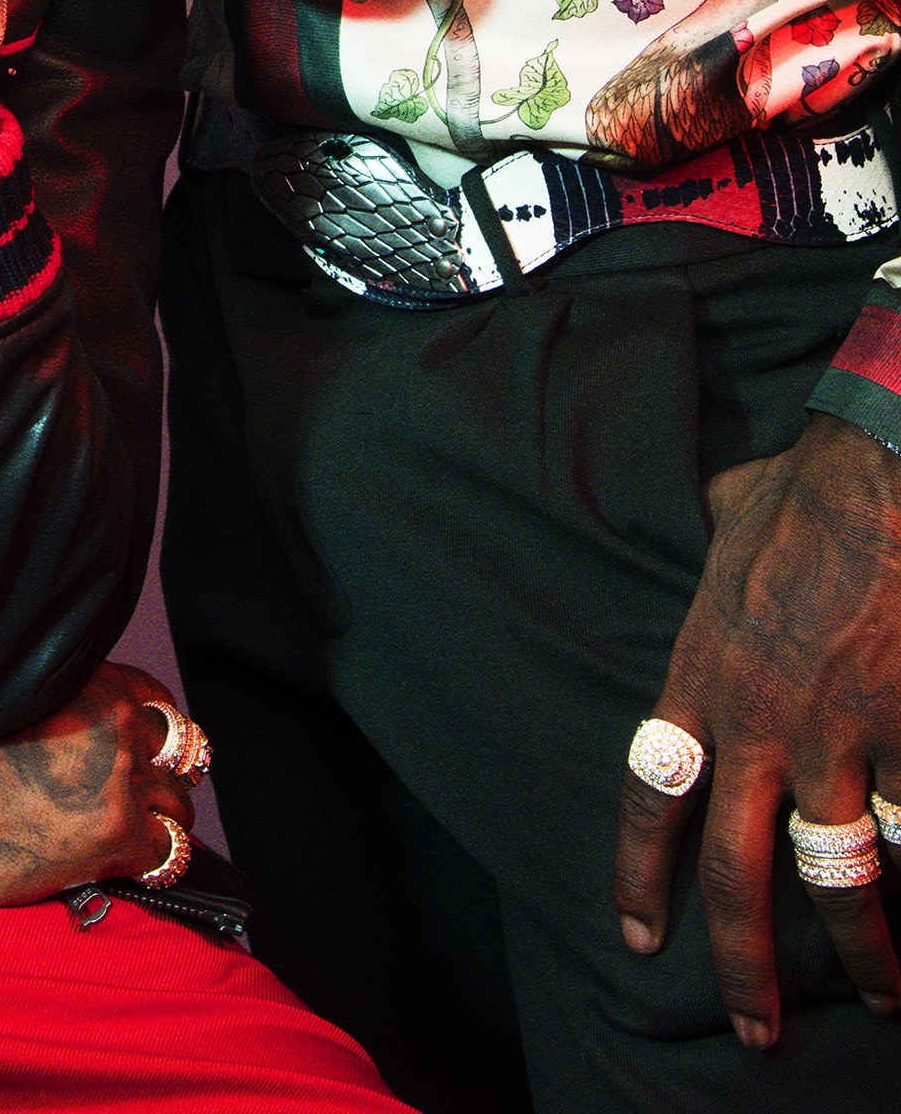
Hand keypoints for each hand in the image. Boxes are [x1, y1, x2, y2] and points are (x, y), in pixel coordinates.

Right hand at [0, 660, 197, 907]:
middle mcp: (116, 726)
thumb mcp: (13, 704)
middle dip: (160, 773)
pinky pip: (169, 853)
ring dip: (159, 818)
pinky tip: (122, 864)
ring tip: (130, 834)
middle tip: (138, 795)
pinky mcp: (119, 838)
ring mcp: (123, 783)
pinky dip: (150, 861)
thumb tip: (95, 731)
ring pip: (180, 804)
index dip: (149, 728)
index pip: (154, 698)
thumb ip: (66, 707)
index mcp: (90, 683)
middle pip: (176, 751)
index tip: (141, 749)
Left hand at [615, 413, 900, 1047]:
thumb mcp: (729, 515)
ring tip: (882, 996)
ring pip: (842, 880)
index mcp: (703, 678)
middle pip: (738, 874)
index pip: (653, 795)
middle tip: (755, 1031)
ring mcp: (842, 741)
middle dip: (745, 964)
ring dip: (866, 951)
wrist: (883, 481)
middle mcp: (762, 727)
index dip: (641, 872)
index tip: (637, 935)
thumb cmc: (807, 489)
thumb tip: (716, 520)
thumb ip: (714, 545)